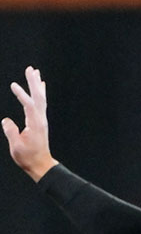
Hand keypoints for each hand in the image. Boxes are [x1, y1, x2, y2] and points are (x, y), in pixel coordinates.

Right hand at [2, 66, 57, 181]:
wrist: (41, 165)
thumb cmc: (28, 157)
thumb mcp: (16, 146)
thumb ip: (11, 131)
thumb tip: (6, 120)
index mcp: (35, 124)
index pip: (29, 105)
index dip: (22, 95)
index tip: (13, 85)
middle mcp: (40, 120)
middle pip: (38, 97)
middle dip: (33, 82)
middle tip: (31, 69)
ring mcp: (41, 120)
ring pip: (41, 98)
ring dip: (37, 85)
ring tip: (35, 72)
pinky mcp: (40, 121)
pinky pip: (41, 104)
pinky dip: (40, 93)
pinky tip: (40, 86)